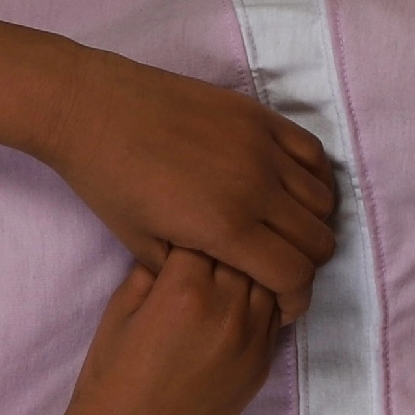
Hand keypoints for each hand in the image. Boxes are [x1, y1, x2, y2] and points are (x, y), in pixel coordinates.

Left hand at [41, 51, 340, 322]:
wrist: (92, 110)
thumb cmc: (107, 181)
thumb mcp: (140, 244)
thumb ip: (190, 269)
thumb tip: (225, 283)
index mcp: (225, 227)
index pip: (294, 275)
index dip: (296, 299)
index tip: (283, 304)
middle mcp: (256, 188)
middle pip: (318, 241)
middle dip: (306, 265)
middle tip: (283, 268)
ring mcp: (262, 147)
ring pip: (323, 198)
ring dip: (311, 222)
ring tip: (284, 228)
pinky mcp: (259, 115)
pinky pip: (313, 152)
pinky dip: (314, 177)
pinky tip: (292, 187)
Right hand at [44, 247, 286, 414]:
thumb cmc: (109, 380)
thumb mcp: (117, 312)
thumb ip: (149, 271)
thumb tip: (175, 246)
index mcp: (183, 289)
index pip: (204, 232)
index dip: (191, 226)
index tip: (182, 229)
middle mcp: (227, 309)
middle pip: (244, 251)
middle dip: (225, 244)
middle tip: (208, 243)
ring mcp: (252, 340)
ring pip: (270, 280)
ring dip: (250, 270)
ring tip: (228, 270)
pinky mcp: (263, 366)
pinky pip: (276, 316)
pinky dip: (262, 302)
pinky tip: (240, 302)